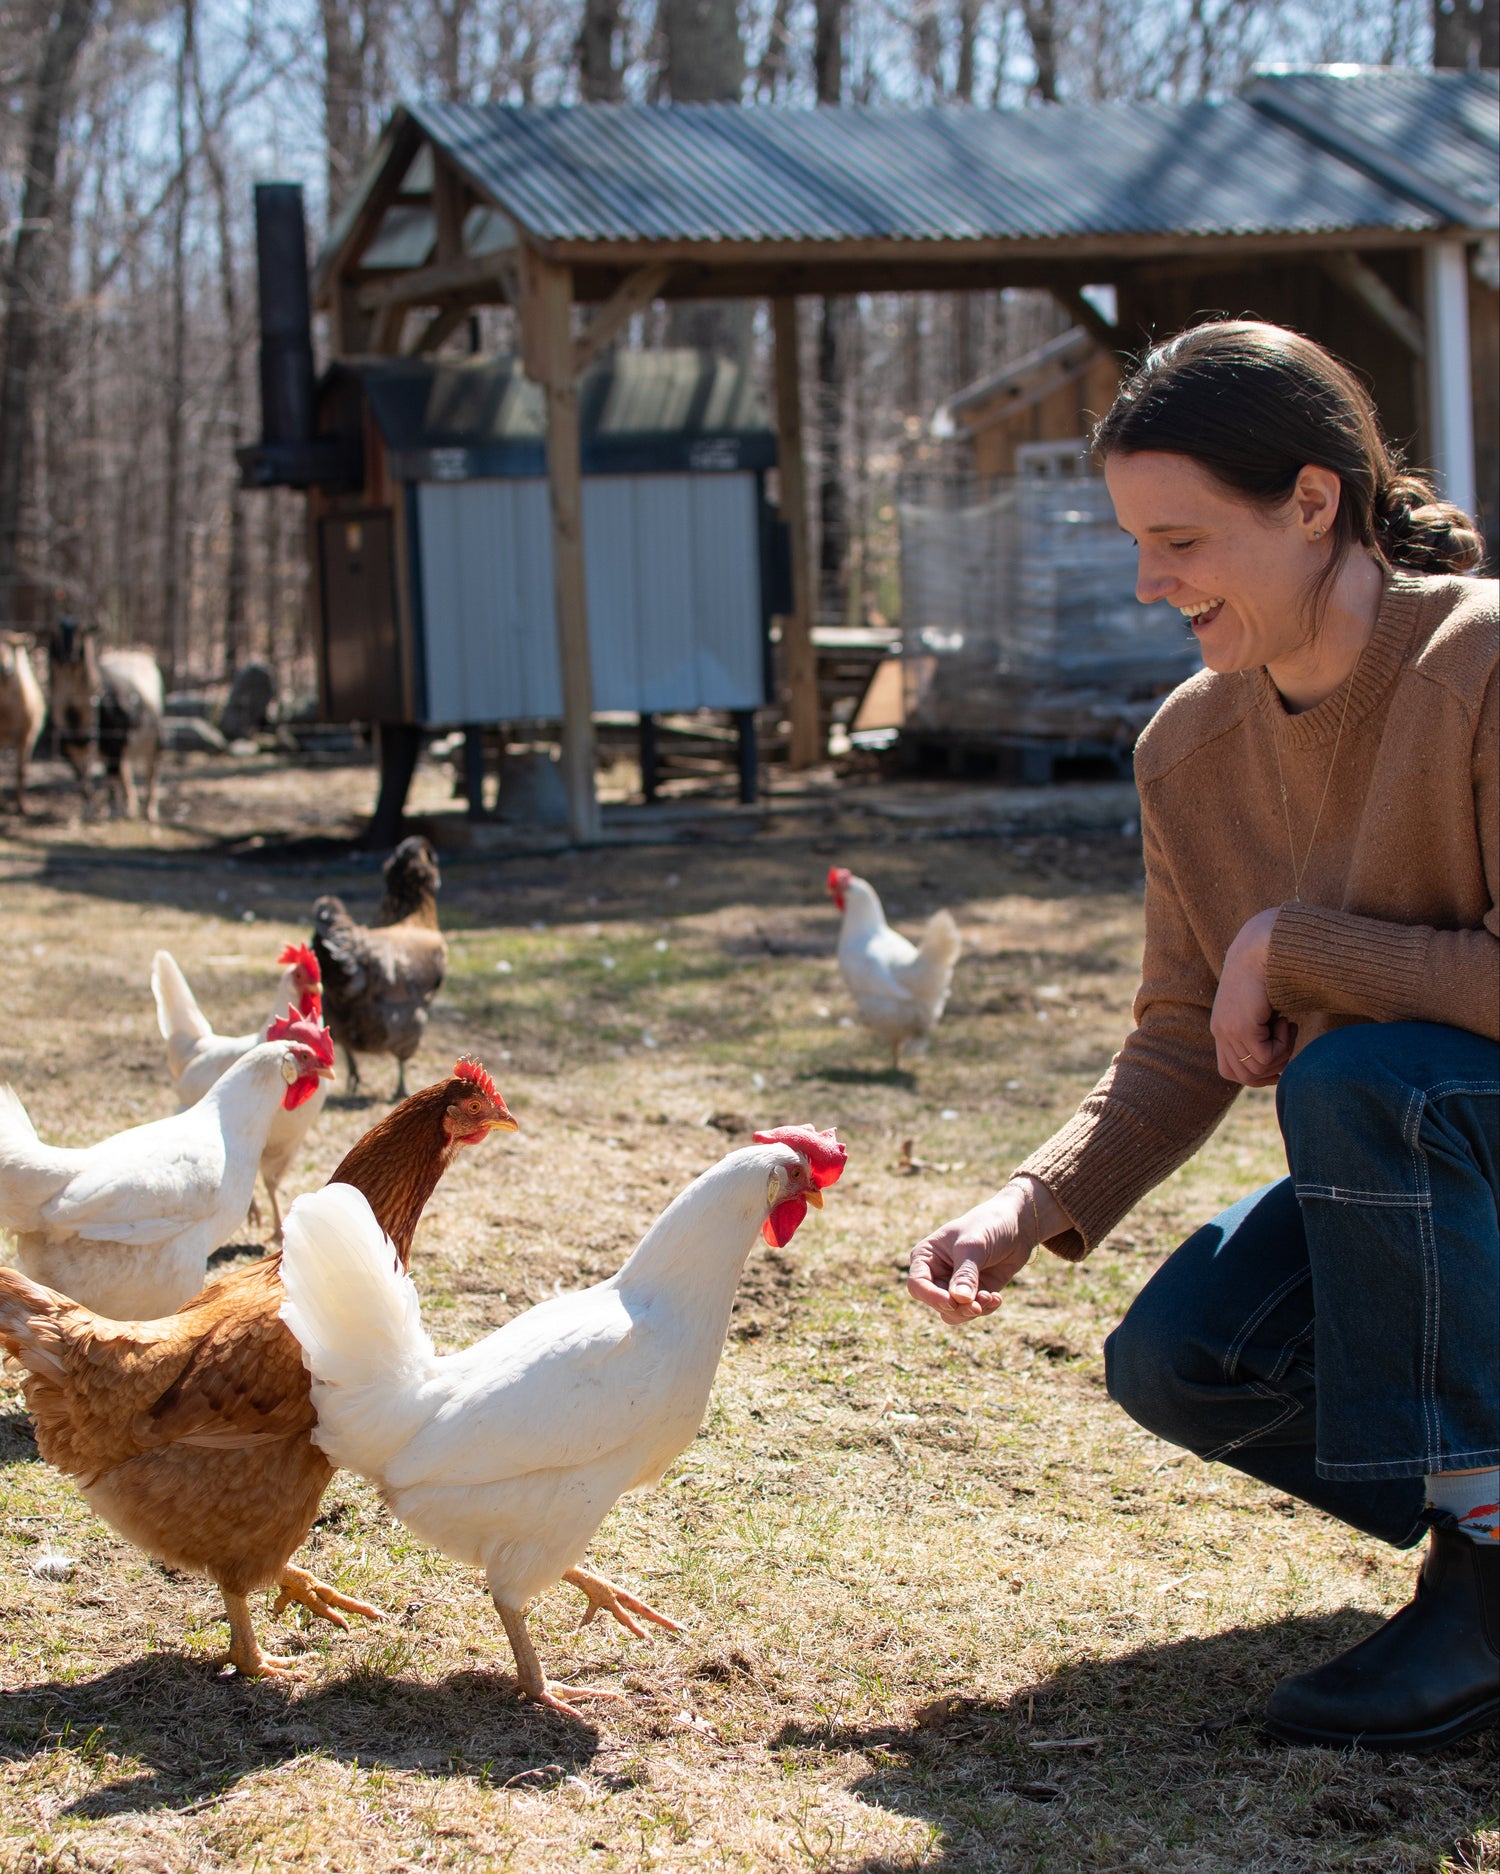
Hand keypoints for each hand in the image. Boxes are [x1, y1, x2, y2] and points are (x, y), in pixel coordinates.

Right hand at [907, 1177, 1065, 1326]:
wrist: (1016, 1225)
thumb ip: (965, 1274)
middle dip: (958, 1308)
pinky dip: (985, 1308)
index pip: (917, 1285)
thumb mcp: (974, 1246)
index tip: (952, 1302)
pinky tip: (997, 1298)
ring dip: (972, 1311)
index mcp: (926, 1257)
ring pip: (953, 1313)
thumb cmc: (988, 1226)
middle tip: (978, 1305)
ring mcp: (954, 1285)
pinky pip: (972, 1311)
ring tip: (991, 1298)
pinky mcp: (974, 1293)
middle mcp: (936, 1273)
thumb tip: (959, 1300)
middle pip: (937, 1303)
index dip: (932, 1297)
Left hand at [1211, 908, 1296, 1086]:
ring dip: (1281, 1054)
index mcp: (1222, 1029)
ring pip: (1257, 1069)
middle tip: (1288, 1043)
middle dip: (1272, 1069)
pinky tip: (1285, 1021)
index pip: (1230, 1071)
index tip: (1280, 1063)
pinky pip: (1266, 1057)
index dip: (1256, 1075)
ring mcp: (1228, 1031)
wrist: (1261, 947)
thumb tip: (1280, 1059)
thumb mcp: (1260, 1006)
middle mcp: (1221, 1033)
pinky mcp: (1241, 1027)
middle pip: (1244, 1077)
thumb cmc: (1268, 971)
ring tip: (1288, 1027)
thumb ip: (1261, 1028)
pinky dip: (1283, 1045)